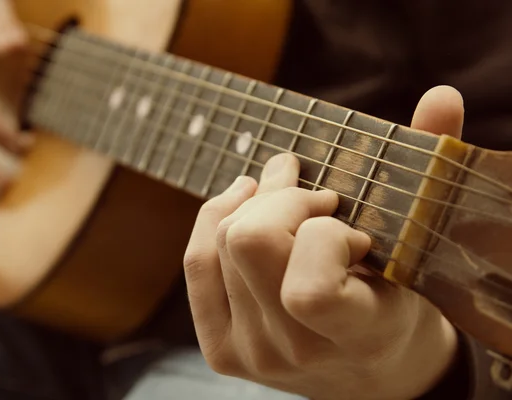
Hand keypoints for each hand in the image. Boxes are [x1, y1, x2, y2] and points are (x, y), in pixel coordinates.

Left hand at [184, 86, 463, 399]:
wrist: (368, 370)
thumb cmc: (397, 306)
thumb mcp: (418, 252)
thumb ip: (426, 175)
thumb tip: (440, 96)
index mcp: (357, 336)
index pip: (309, 287)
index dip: (323, 233)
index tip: (346, 221)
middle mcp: (294, 352)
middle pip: (249, 243)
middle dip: (283, 198)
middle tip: (312, 189)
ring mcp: (250, 354)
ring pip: (222, 243)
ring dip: (253, 201)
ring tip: (283, 191)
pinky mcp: (220, 348)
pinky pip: (198, 262)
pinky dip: (217, 217)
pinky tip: (243, 201)